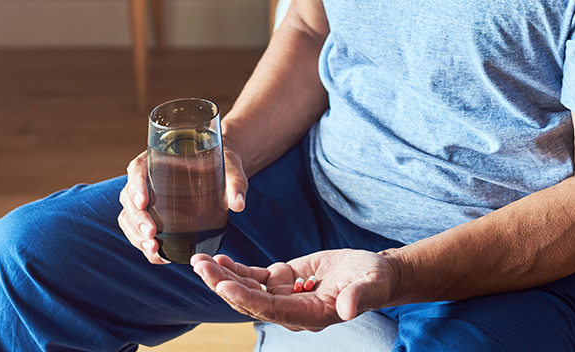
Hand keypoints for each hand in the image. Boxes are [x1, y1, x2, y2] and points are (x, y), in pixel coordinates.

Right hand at [117, 145, 249, 264]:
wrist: (220, 169)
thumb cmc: (222, 162)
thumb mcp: (230, 167)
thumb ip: (235, 182)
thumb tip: (239, 204)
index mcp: (157, 158)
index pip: (137, 169)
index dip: (136, 186)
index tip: (143, 202)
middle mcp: (145, 178)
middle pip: (129, 198)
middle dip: (137, 219)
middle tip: (151, 235)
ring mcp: (145, 198)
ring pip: (128, 217)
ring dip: (136, 235)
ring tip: (153, 249)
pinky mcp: (150, 214)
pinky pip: (137, 230)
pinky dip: (142, 243)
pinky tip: (157, 254)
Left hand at [191, 248, 396, 331]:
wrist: (374, 275)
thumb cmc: (374, 281)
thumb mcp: (371, 286)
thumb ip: (359, 298)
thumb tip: (347, 309)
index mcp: (310, 315)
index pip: (272, 310)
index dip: (247, 299)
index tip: (224, 286)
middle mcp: (292, 310)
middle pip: (251, 301)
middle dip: (224, 285)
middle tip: (201, 267)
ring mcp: (286, 296)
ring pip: (247, 289)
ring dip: (223, 276)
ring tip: (200, 261)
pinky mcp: (284, 280)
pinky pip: (254, 278)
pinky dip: (236, 269)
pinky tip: (219, 260)